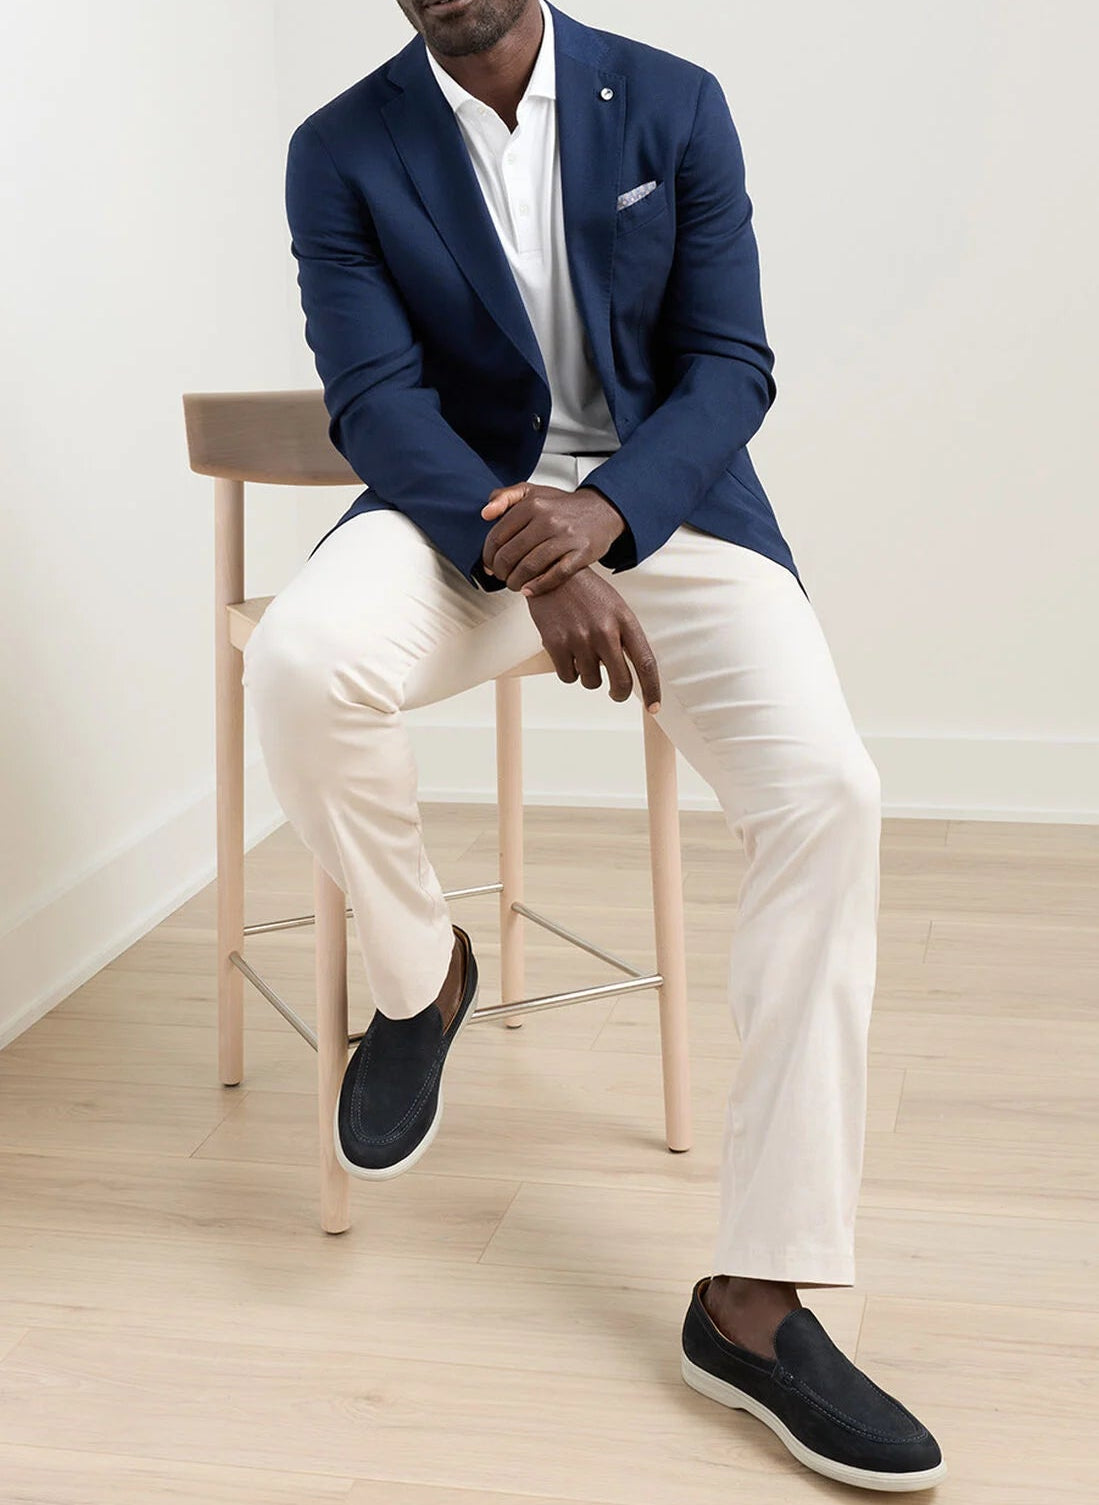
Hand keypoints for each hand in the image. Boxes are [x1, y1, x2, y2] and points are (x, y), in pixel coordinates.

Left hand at [480, 482, 625, 595]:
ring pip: (529, 567)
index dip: (488, 556)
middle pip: (510, 555)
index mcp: (532, 505)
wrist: (602, 510)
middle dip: (500, 572)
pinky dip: (538, 586)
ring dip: (515, 582)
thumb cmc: (563, 506)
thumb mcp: (532, 492)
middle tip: (501, 576)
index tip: (489, 565)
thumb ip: (505, 497)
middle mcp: (547, 520)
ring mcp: (564, 537)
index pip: (497, 536)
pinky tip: (530, 590)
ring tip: (514, 584)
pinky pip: (554, 575)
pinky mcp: (580, 553)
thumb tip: (486, 513)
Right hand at [524, 568, 660, 712]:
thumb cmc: (587, 593)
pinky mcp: (556, 644)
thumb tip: (630, 674)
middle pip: (621, 682)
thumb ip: (625, 637)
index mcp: (625, 620)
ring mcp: (580, 639)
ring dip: (589, 676)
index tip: (654, 708)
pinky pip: (568, 677)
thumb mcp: (616, 607)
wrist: (551, 572)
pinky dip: (569, 671)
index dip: (652, 690)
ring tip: (582, 653)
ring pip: (591, 682)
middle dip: (619, 693)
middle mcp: (605, 631)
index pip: (645, 663)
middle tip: (616, 692)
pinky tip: (567, 652)